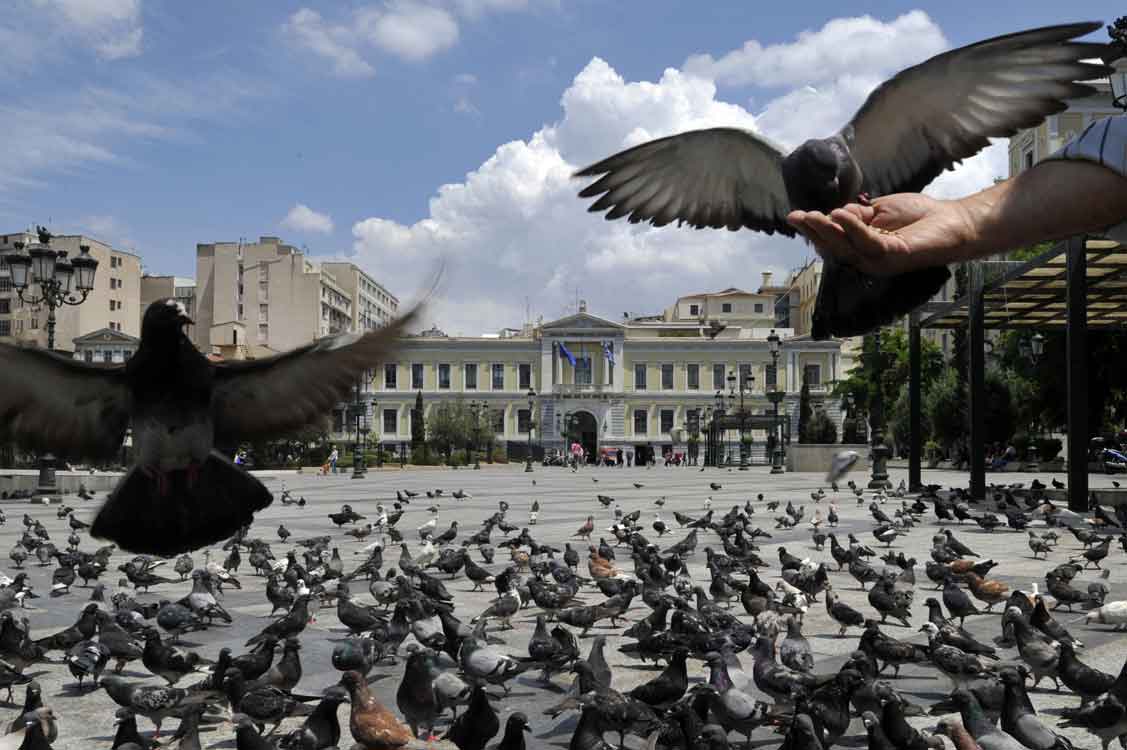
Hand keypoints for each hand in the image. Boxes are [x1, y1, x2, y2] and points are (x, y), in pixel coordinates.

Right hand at [787, 193, 975, 275]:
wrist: (955, 221)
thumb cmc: (921, 216)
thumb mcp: (881, 210)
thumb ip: (859, 215)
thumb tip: (837, 213)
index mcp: (863, 248)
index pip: (833, 241)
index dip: (814, 230)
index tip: (796, 215)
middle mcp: (868, 259)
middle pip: (835, 248)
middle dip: (814, 231)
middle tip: (797, 216)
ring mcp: (881, 261)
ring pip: (847, 248)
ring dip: (828, 231)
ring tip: (813, 215)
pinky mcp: (894, 256)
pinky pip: (869, 243)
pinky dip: (853, 229)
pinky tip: (841, 214)